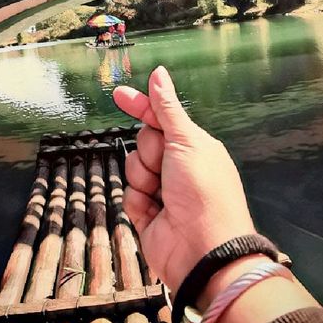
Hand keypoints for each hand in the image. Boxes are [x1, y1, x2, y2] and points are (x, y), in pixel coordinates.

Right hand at [113, 66, 256, 295]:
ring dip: (144, 177)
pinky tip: (156, 212)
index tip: (119, 94)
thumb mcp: (187, 141)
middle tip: (166, 165)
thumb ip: (167, 108)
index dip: (141, 105)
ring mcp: (162, 190)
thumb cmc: (203, 189)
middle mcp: (178, 165)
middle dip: (150, 150)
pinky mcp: (147, 213)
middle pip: (144, 141)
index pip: (161, 118)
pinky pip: (129, 194)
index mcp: (193, 145)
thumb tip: (159, 73)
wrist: (202, 249)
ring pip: (133, 167)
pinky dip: (140, 200)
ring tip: (162, 193)